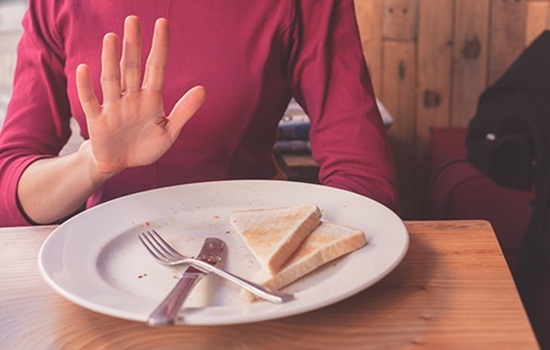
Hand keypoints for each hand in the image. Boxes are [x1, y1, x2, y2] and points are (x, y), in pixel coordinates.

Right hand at [76, 16, 205, 174]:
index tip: (162, 23)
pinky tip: (85, 69)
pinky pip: (90, 101)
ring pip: (111, 80)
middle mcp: (131, 98)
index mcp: (151, 99)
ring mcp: (113, 107)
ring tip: (111, 38)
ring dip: (110, 60)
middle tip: (133, 20)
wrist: (121, 163)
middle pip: (132, 67)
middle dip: (133, 45)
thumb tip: (203, 89)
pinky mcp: (97, 120)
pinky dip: (86, 87)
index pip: (157, 68)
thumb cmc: (146, 145)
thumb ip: (184, 111)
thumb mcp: (169, 131)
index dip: (160, 47)